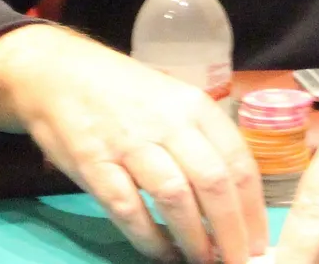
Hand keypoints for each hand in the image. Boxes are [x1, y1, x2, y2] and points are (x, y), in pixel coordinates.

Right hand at [0, 25, 265, 263]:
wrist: (59, 73)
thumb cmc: (125, 93)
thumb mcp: (174, 101)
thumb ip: (202, 141)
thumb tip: (234, 198)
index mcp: (195, 107)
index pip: (238, 162)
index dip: (253, 209)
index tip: (259, 242)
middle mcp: (168, 123)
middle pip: (213, 183)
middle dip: (231, 232)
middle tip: (239, 262)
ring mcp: (130, 144)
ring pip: (175, 198)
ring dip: (194, 239)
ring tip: (203, 261)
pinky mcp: (94, 164)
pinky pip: (129, 210)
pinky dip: (149, 238)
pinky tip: (162, 253)